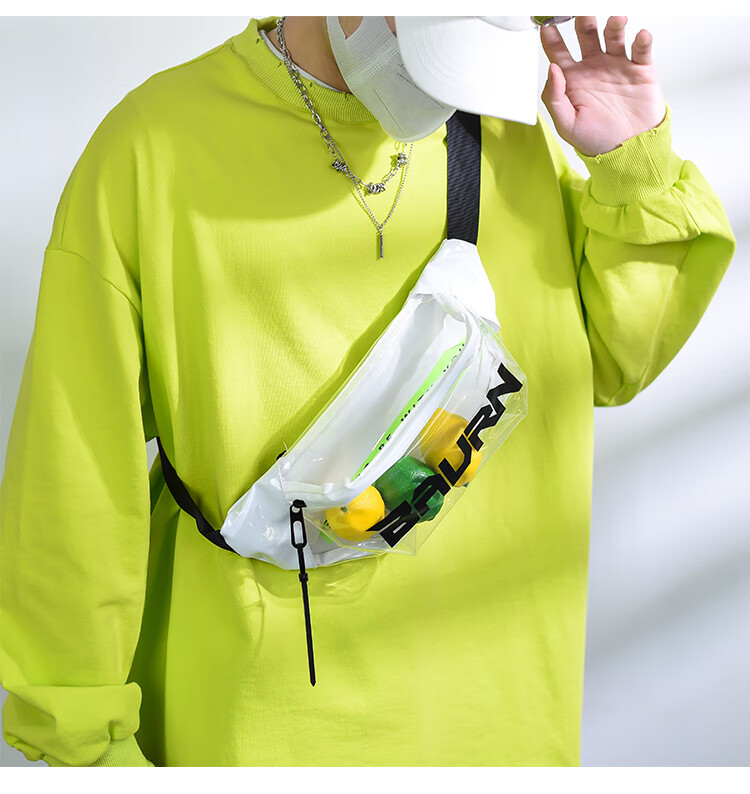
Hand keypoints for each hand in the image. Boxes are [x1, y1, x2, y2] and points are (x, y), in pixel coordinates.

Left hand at [540, 16, 666, 155]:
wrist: (629, 151)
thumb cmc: (596, 141)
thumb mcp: (567, 125)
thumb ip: (554, 98)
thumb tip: (552, 69)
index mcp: (572, 79)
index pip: (558, 50)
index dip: (551, 35)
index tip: (547, 20)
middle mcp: (594, 67)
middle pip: (586, 34)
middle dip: (584, 20)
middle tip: (583, 13)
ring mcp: (617, 65)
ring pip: (614, 35)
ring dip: (614, 24)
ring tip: (616, 21)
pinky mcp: (640, 69)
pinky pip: (641, 48)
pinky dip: (642, 39)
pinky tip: (640, 36)